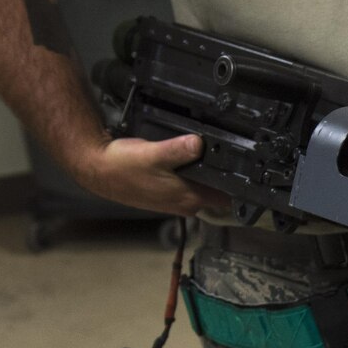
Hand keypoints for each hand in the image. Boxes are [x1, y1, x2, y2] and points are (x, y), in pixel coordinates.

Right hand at [71, 134, 228, 217]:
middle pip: (216, 195)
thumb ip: (178, 150)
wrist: (97, 169)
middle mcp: (184, 204)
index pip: (226, 199)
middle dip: (225, 181)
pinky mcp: (164, 195)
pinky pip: (186, 187)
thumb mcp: (153, 154)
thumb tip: (199, 144)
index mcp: (188, 198)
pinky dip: (190, 177)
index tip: (249, 175)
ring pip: (201, 191)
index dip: (239, 189)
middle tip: (234, 160)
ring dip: (207, 179)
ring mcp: (174, 201)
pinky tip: (186, 163)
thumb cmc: (123, 165)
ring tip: (211, 159)